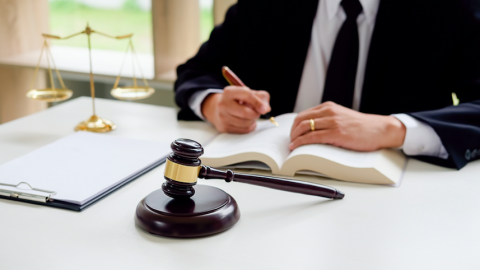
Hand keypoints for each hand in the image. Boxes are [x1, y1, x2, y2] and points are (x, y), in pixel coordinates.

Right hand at [202, 86, 270, 132]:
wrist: (218, 109)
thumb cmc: (238, 100)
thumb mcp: (250, 93)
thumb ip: (261, 98)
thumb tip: (266, 109)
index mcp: (229, 92)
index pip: (246, 95)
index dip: (258, 102)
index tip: (264, 109)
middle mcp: (223, 104)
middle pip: (246, 113)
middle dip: (255, 114)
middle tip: (256, 112)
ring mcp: (222, 117)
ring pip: (246, 123)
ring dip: (252, 120)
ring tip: (249, 115)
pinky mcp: (224, 127)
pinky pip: (244, 130)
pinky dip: (249, 126)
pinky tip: (245, 121)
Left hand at [289, 102, 405, 150]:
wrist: (379, 130)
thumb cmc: (362, 127)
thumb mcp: (341, 117)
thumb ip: (328, 120)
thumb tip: (311, 130)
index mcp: (328, 107)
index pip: (303, 114)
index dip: (294, 126)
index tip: (292, 135)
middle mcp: (329, 112)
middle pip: (301, 120)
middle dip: (292, 132)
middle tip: (291, 141)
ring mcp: (333, 122)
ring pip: (305, 128)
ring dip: (295, 138)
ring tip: (292, 146)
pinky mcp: (337, 133)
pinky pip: (313, 137)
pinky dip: (301, 142)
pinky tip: (296, 147)